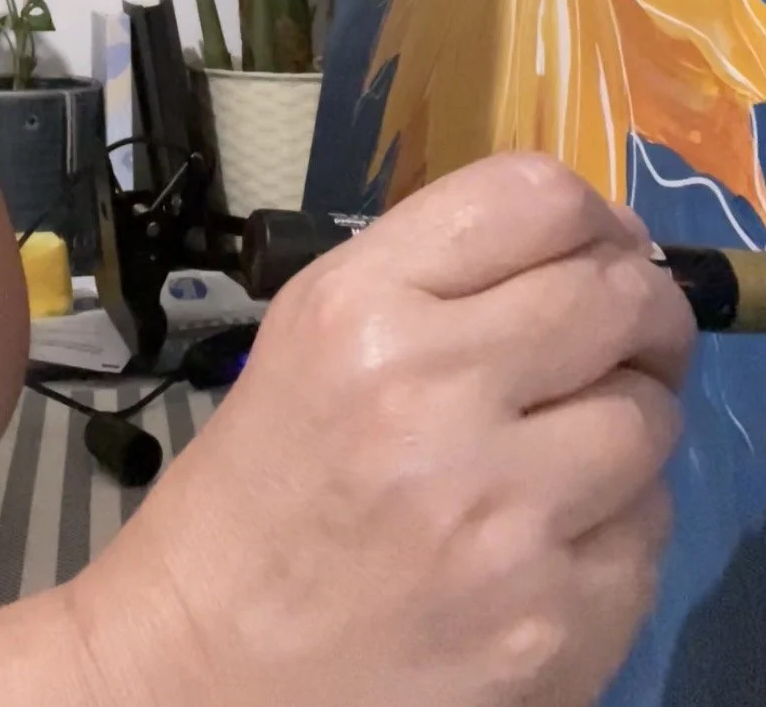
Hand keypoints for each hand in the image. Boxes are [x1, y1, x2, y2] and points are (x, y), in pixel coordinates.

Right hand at [74, 154, 693, 706]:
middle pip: (617, 297)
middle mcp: (433, 394)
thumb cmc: (259, 489)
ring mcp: (501, 516)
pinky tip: (555, 534)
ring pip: (651, 417)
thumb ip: (439, 274)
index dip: (594, 216)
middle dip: (640, 308)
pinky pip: (649, 532)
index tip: (602, 248)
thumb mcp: (311, 332)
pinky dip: (618, 525)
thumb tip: (590, 244)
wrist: (207, 667)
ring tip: (574, 445)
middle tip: (626, 336)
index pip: (535, 198)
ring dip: (628, 420)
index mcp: (361, 309)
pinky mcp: (550, 622)